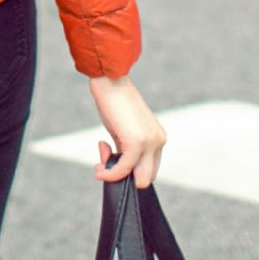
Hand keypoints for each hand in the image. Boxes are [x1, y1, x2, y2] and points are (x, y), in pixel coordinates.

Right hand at [88, 73, 165, 188]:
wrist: (110, 80)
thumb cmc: (113, 102)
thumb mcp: (122, 132)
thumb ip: (125, 151)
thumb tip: (113, 170)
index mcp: (157, 138)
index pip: (149, 170)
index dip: (128, 172)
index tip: (108, 160)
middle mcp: (159, 142)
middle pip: (146, 178)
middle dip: (122, 177)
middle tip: (102, 162)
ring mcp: (150, 142)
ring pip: (139, 179)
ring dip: (114, 176)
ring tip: (99, 164)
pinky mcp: (137, 142)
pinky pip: (124, 169)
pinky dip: (110, 174)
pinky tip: (99, 167)